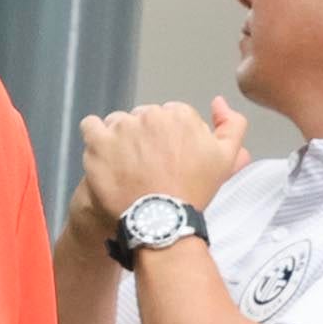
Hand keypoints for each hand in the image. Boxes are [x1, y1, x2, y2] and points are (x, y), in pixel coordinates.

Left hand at [78, 98, 249, 230]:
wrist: (160, 221)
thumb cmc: (192, 192)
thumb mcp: (225, 159)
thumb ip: (231, 125)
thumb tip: (218, 102)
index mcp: (180, 115)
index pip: (170, 116)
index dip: (169, 138)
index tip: (168, 158)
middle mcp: (150, 115)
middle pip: (143, 118)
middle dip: (145, 137)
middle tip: (148, 165)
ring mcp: (122, 128)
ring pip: (118, 122)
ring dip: (120, 137)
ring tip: (126, 165)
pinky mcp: (98, 142)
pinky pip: (90, 126)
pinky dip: (95, 137)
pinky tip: (104, 154)